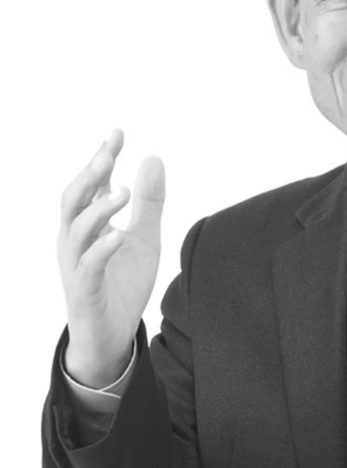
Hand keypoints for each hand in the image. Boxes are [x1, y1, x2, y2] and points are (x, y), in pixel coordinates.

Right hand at [58, 129, 165, 387]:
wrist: (113, 335)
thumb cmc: (123, 282)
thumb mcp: (144, 236)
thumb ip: (149, 202)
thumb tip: (153, 158)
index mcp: (89, 225)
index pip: (92, 184)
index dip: (102, 158)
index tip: (118, 132)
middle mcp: (76, 241)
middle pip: (74, 200)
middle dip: (90, 176)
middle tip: (109, 154)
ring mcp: (77, 265)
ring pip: (77, 230)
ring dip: (98, 209)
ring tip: (122, 192)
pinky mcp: (84, 291)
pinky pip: (88, 268)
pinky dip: (102, 249)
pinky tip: (117, 235)